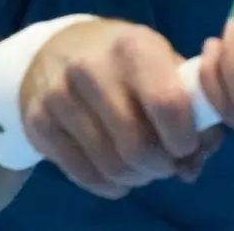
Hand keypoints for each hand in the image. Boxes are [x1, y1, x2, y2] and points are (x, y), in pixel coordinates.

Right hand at [19, 19, 224, 198]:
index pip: (167, 104)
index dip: (184, 138)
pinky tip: (117, 171)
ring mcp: (59, 94)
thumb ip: (194, 113)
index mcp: (134, 46)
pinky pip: (85, 176)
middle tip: (165, 162)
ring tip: (142, 166)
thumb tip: (192, 166)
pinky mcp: (39, 121)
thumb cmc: (128, 65)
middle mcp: (92, 66)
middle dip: (161, 166)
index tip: (185, 144)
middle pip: (138, 146)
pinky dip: (110, 185)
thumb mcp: (165, 68)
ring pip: (111, 166)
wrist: (60, 50)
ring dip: (137, 177)